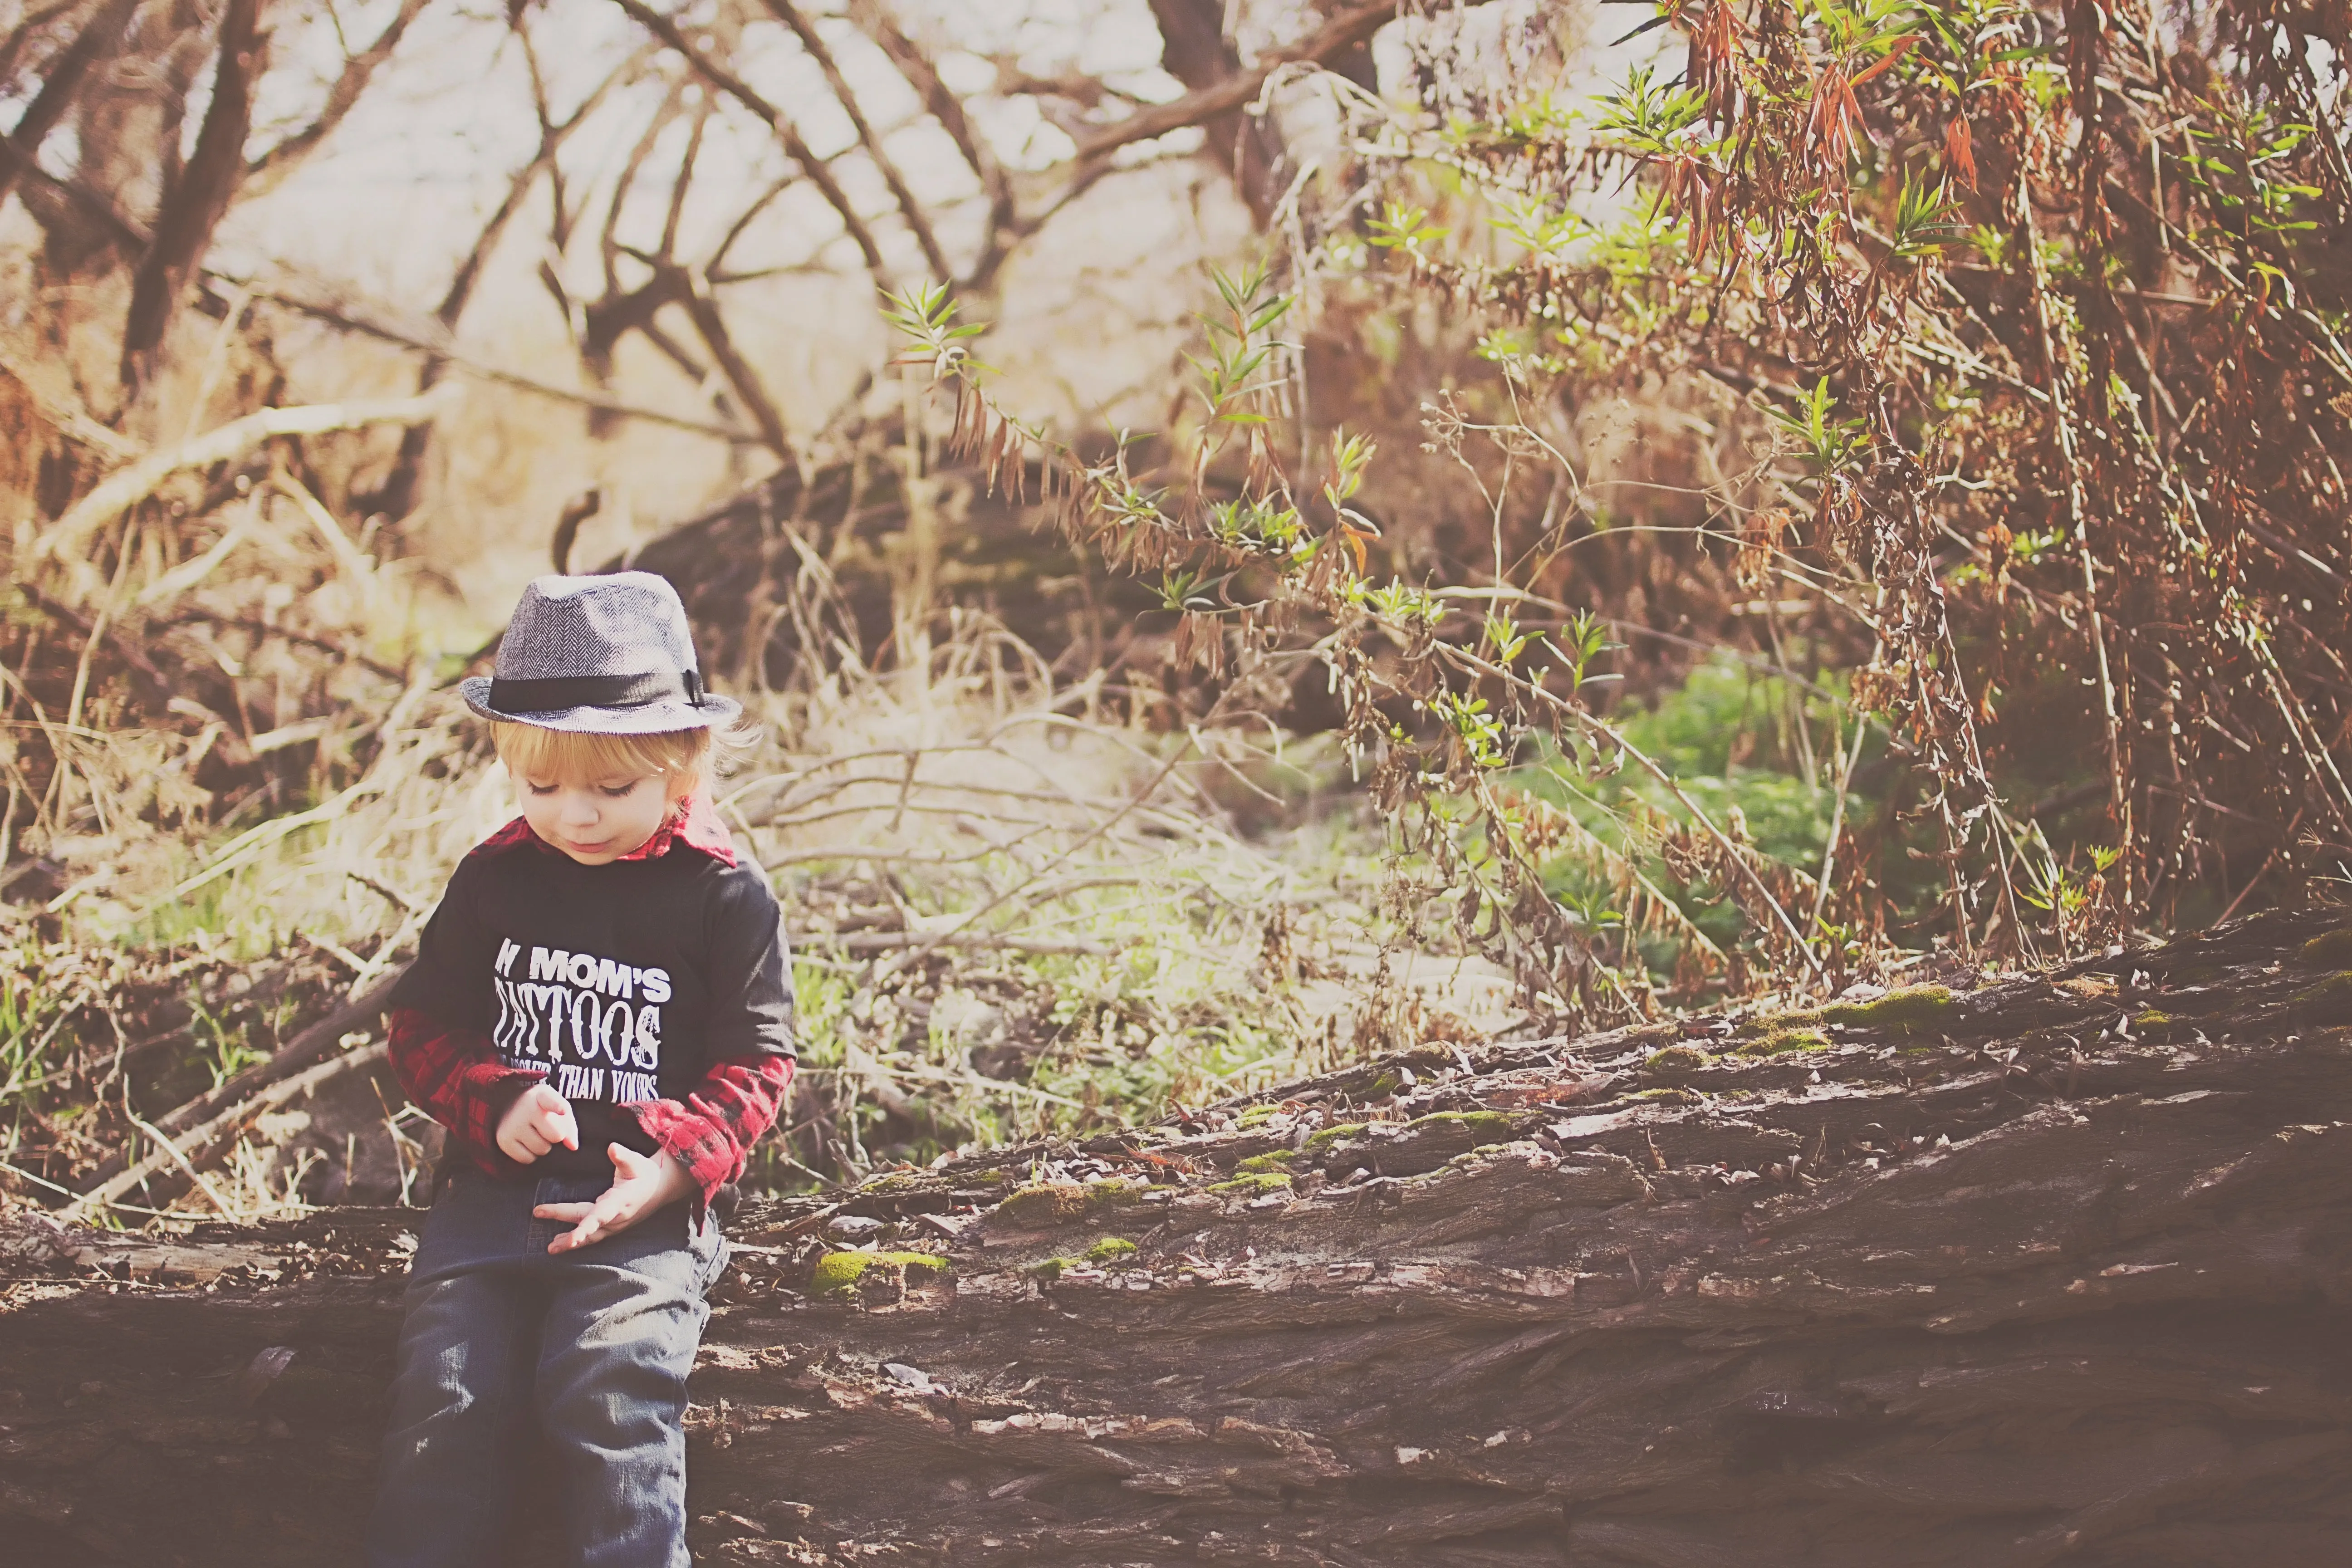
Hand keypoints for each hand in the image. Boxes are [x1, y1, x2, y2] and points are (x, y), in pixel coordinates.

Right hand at [496, 1081, 577, 1163]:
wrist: (508, 1106)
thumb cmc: (540, 1109)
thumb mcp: (557, 1107)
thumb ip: (569, 1125)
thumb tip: (573, 1146)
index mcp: (542, 1095)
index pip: (551, 1101)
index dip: (558, 1106)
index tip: (562, 1110)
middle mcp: (525, 1108)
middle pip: (556, 1135)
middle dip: (555, 1136)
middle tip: (545, 1127)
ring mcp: (512, 1124)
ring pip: (542, 1149)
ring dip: (542, 1146)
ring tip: (534, 1132)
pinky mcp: (503, 1139)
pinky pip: (527, 1159)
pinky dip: (530, 1154)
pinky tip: (525, 1141)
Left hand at [533, 1142, 696, 1253]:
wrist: (661, 1188)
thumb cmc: (646, 1173)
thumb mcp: (636, 1162)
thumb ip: (623, 1156)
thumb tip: (612, 1147)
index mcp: (621, 1201)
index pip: (600, 1216)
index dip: (586, 1227)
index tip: (573, 1238)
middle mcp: (617, 1217)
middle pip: (590, 1226)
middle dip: (569, 1234)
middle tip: (549, 1244)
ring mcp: (615, 1224)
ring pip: (591, 1236)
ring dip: (571, 1242)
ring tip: (552, 1248)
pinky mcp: (613, 1226)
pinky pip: (593, 1235)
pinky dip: (578, 1239)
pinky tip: (562, 1241)